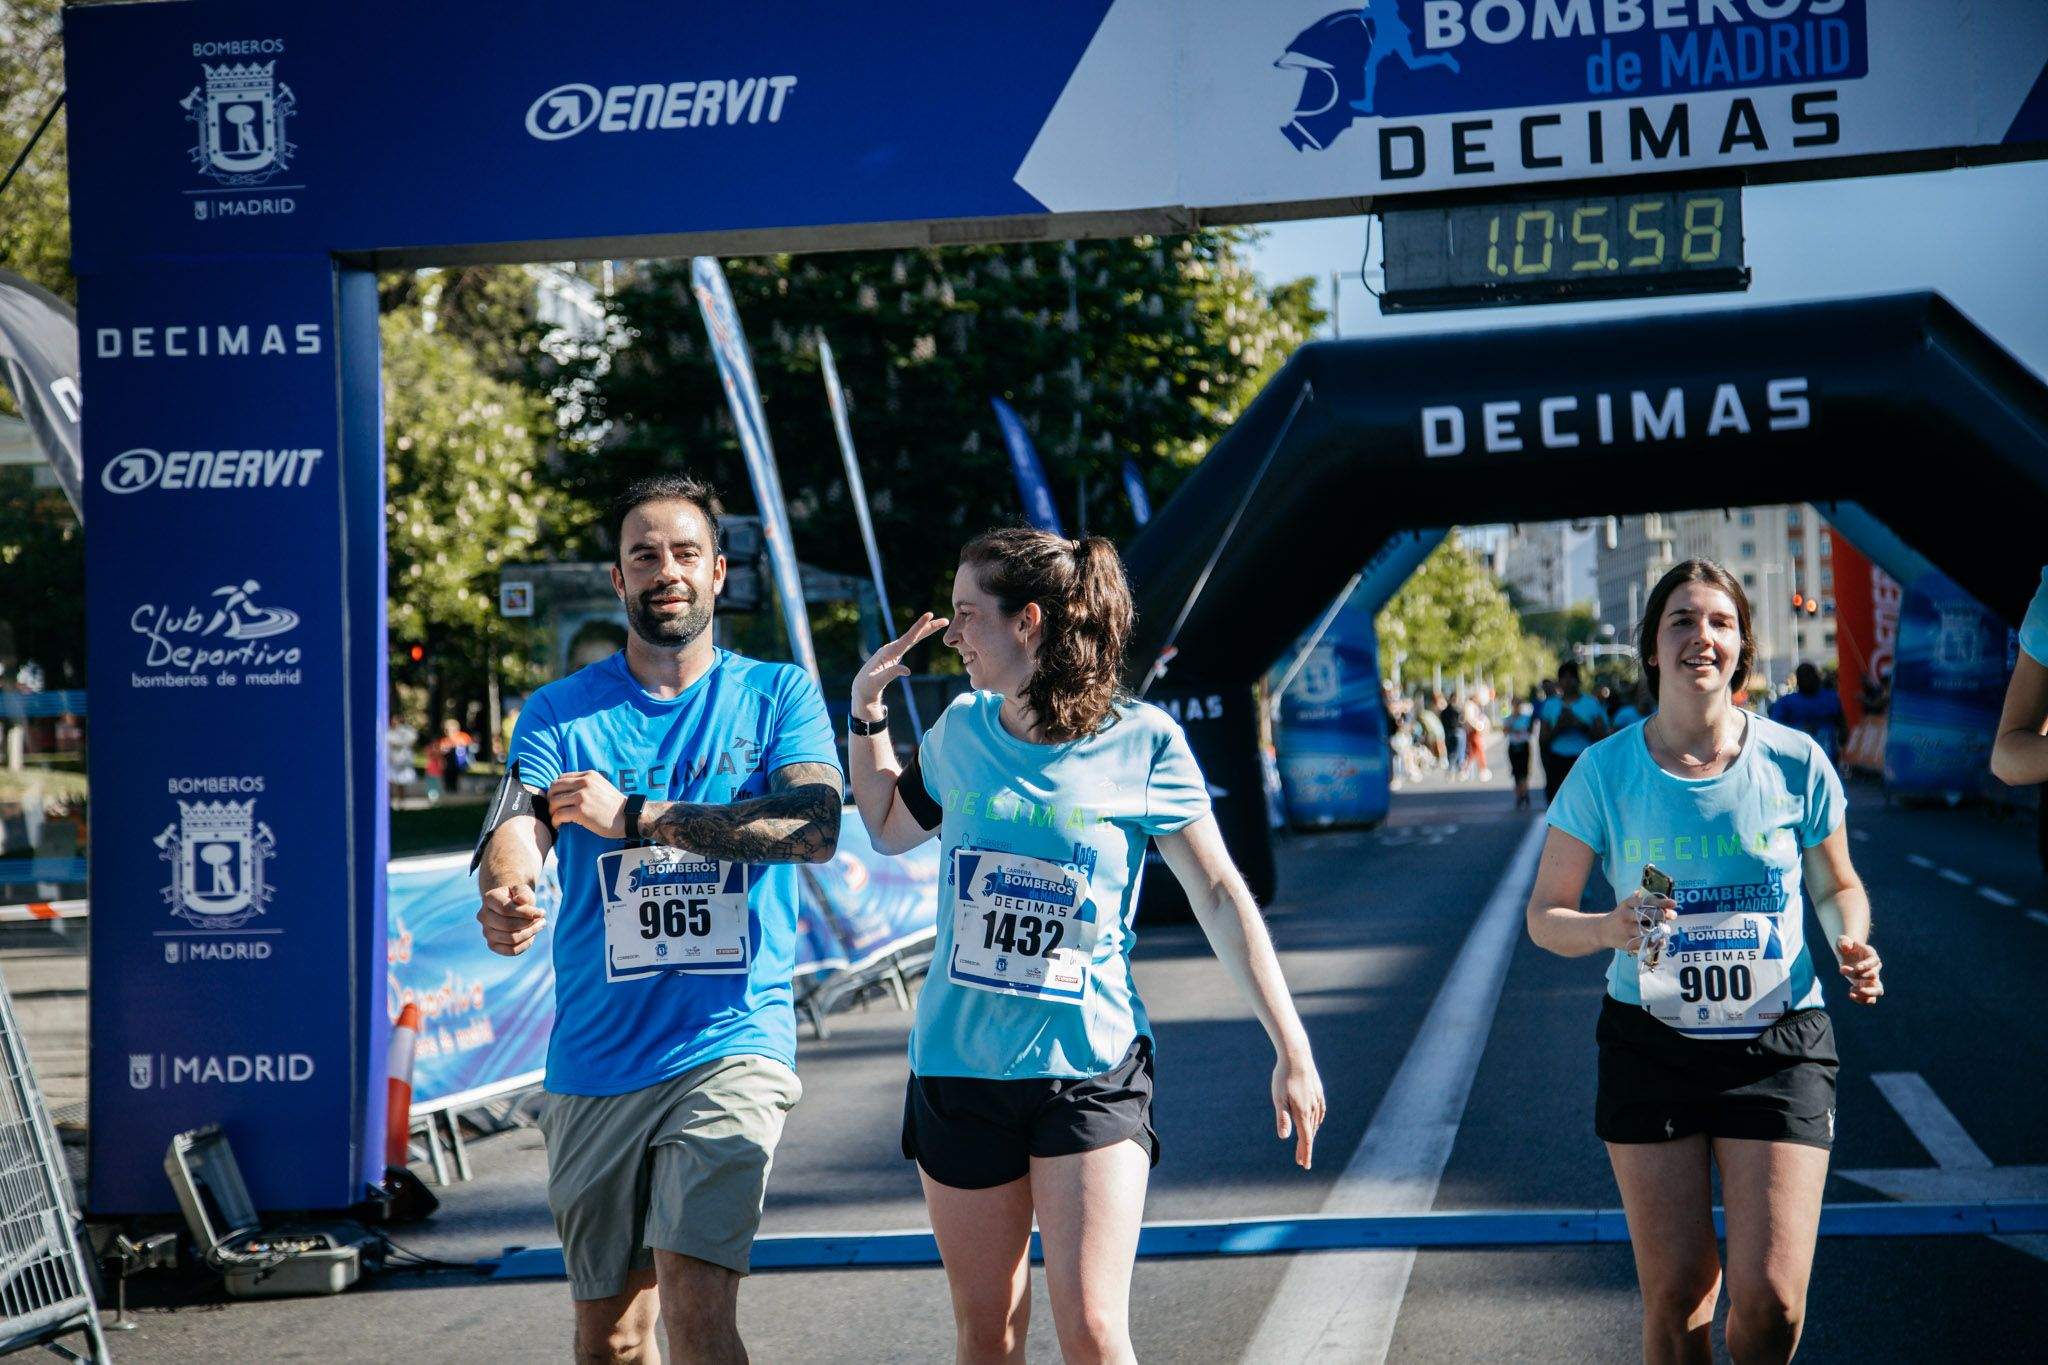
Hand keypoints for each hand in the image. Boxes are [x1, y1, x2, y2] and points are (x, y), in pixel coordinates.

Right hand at [477, 883, 545, 955]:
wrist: (512, 907)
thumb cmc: (519, 897)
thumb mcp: (523, 890)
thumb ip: (523, 893)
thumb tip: (522, 900)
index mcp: (489, 899)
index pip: (506, 909)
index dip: (526, 912)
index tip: (541, 912)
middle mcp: (484, 916)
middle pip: (508, 925)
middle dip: (529, 924)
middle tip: (542, 920)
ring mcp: (486, 932)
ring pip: (511, 939)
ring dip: (529, 933)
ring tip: (539, 925)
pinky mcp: (493, 945)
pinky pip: (511, 951)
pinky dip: (525, 944)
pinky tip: (532, 936)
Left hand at [548, 771, 627, 837]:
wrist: (628, 817)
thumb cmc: (614, 805)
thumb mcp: (601, 786)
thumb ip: (586, 784)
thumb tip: (567, 791)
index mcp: (588, 775)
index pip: (561, 778)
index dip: (556, 790)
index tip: (558, 800)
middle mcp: (584, 783)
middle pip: (554, 788)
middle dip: (551, 800)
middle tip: (554, 810)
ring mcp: (582, 796)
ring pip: (554, 801)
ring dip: (552, 812)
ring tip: (556, 819)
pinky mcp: (581, 811)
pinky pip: (559, 815)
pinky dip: (555, 821)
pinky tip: (559, 825)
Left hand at [852, 612, 948, 718]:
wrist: (862, 689)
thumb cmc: (868, 686)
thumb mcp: (878, 682)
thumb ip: (891, 674)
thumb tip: (908, 671)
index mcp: (888, 652)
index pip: (908, 638)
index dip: (919, 626)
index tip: (929, 615)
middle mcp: (891, 648)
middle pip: (913, 635)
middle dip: (928, 626)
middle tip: (945, 621)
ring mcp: (893, 650)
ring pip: (913, 637)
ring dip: (926, 629)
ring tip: (940, 623)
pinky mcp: (895, 655)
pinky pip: (910, 643)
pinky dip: (920, 636)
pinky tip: (926, 631)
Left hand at [1272, 1049, 1326, 1169]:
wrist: (1297, 1055)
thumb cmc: (1284, 1077)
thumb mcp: (1279, 1099)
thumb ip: (1282, 1118)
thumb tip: (1285, 1137)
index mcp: (1302, 1112)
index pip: (1305, 1139)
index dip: (1305, 1153)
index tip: (1305, 1166)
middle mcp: (1313, 1108)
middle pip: (1310, 1133)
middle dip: (1306, 1148)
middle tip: (1302, 1161)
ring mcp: (1317, 1100)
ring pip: (1315, 1123)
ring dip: (1310, 1135)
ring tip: (1305, 1145)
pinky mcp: (1318, 1093)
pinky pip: (1320, 1112)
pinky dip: (1317, 1122)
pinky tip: (1316, 1123)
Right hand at [1608, 889, 1675, 954]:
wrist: (1602, 931)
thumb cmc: (1621, 917)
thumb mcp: (1627, 906)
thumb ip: (1643, 902)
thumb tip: (1666, 902)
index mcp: (1627, 904)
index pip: (1645, 901)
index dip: (1660, 902)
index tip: (1673, 903)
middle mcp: (1626, 915)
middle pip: (1646, 914)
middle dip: (1662, 915)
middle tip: (1673, 915)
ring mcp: (1626, 930)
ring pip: (1646, 930)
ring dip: (1659, 930)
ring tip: (1666, 929)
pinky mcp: (1626, 943)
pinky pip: (1644, 943)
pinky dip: (1655, 942)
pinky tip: (1661, 940)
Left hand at [1838, 935, 1882, 1004]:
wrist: (1848, 954)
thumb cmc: (1846, 946)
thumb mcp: (1842, 940)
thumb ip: (1844, 941)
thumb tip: (1846, 947)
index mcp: (1871, 955)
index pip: (1874, 961)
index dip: (1867, 965)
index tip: (1857, 967)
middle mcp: (1875, 968)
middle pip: (1874, 975)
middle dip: (1859, 976)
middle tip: (1844, 972)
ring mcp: (1872, 979)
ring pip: (1879, 990)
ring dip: (1867, 993)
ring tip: (1851, 990)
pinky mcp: (1866, 987)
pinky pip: (1871, 998)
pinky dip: (1863, 1000)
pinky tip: (1851, 995)